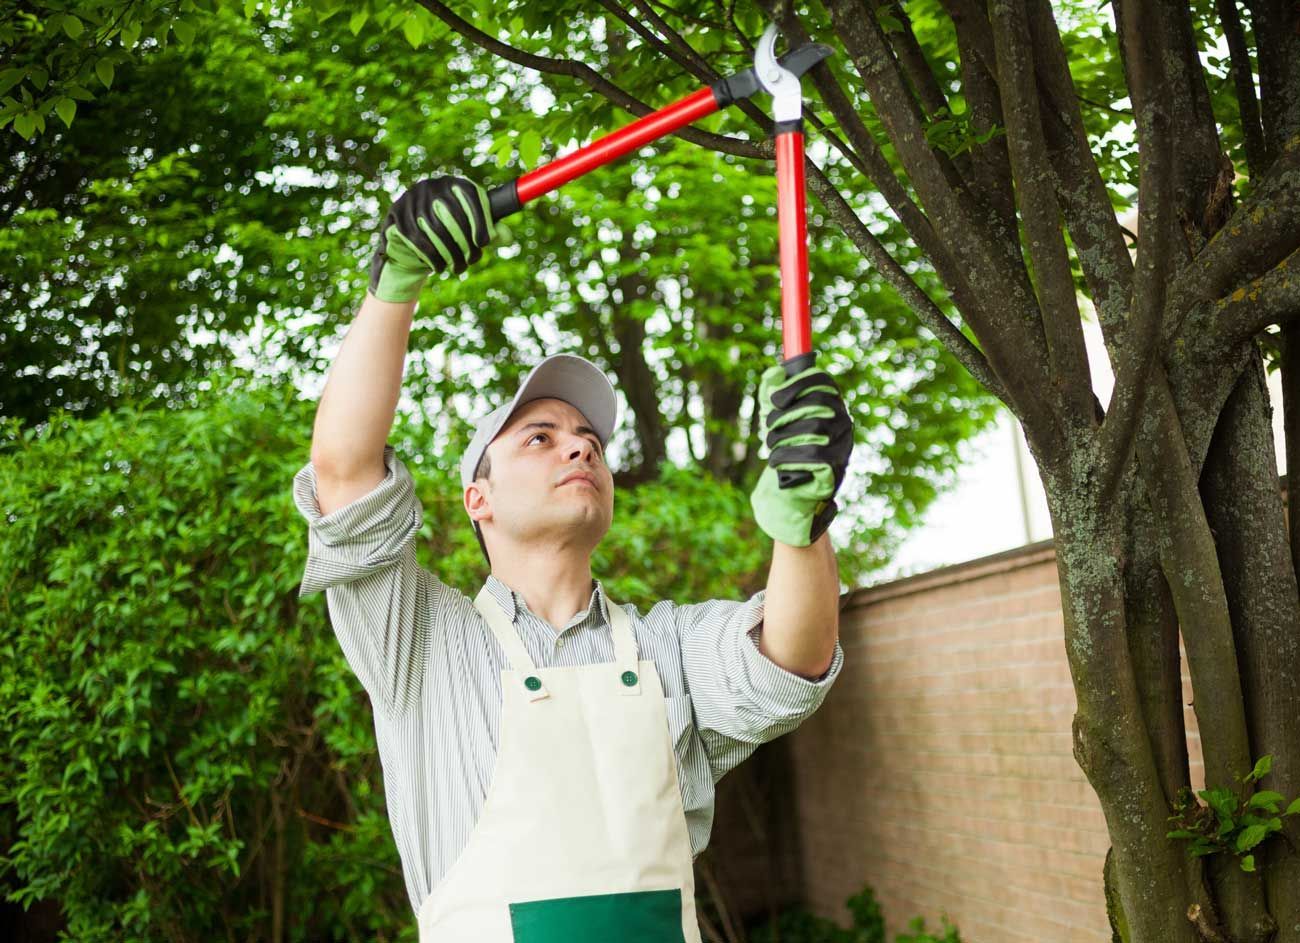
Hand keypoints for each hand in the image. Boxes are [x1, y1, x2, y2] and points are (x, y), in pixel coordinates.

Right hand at [368, 175, 495, 301]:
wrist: (410, 238)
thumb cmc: (448, 232)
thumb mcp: (471, 230)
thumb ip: (491, 232)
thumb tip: (508, 238)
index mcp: (455, 184)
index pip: (472, 197)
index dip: (480, 220)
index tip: (484, 243)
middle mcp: (433, 186)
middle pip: (454, 216)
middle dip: (466, 243)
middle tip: (472, 261)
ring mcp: (413, 199)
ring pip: (436, 230)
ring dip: (450, 254)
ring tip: (459, 268)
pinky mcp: (398, 215)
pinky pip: (419, 240)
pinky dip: (432, 258)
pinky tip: (440, 268)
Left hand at [749, 353, 853, 546]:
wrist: (793, 490)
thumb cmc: (786, 448)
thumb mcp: (776, 418)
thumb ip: (773, 393)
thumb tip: (774, 373)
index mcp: (831, 405)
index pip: (823, 383)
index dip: (798, 385)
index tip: (774, 399)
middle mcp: (843, 422)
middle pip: (816, 406)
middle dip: (783, 416)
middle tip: (767, 428)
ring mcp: (843, 445)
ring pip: (813, 429)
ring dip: (782, 438)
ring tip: (770, 447)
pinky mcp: (837, 468)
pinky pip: (812, 456)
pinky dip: (787, 457)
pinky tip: (776, 462)